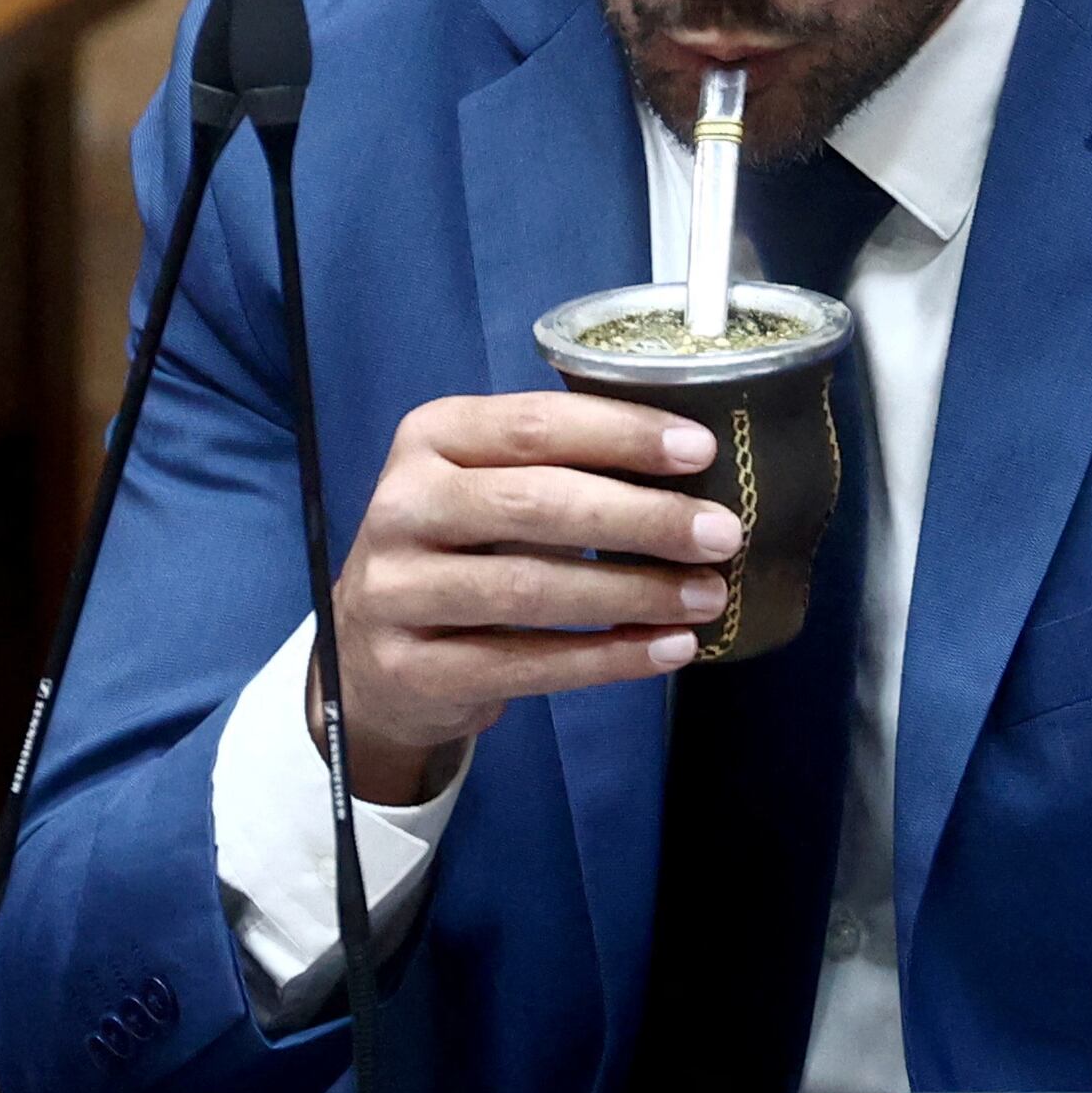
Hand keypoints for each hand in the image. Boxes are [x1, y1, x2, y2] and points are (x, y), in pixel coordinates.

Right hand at [331, 392, 740, 801]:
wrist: (370, 656)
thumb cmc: (460, 550)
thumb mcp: (488, 487)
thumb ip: (561, 468)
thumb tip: (692, 472)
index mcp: (429, 439)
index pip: (534, 424)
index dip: (622, 434)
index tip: (701, 450)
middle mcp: (402, 506)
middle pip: (536, 503)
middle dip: (641, 518)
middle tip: (721, 534)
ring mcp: (397, 592)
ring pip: (531, 588)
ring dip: (634, 594)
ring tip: (705, 597)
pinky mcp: (412, 668)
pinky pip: (525, 665)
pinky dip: (607, 659)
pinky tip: (667, 649)